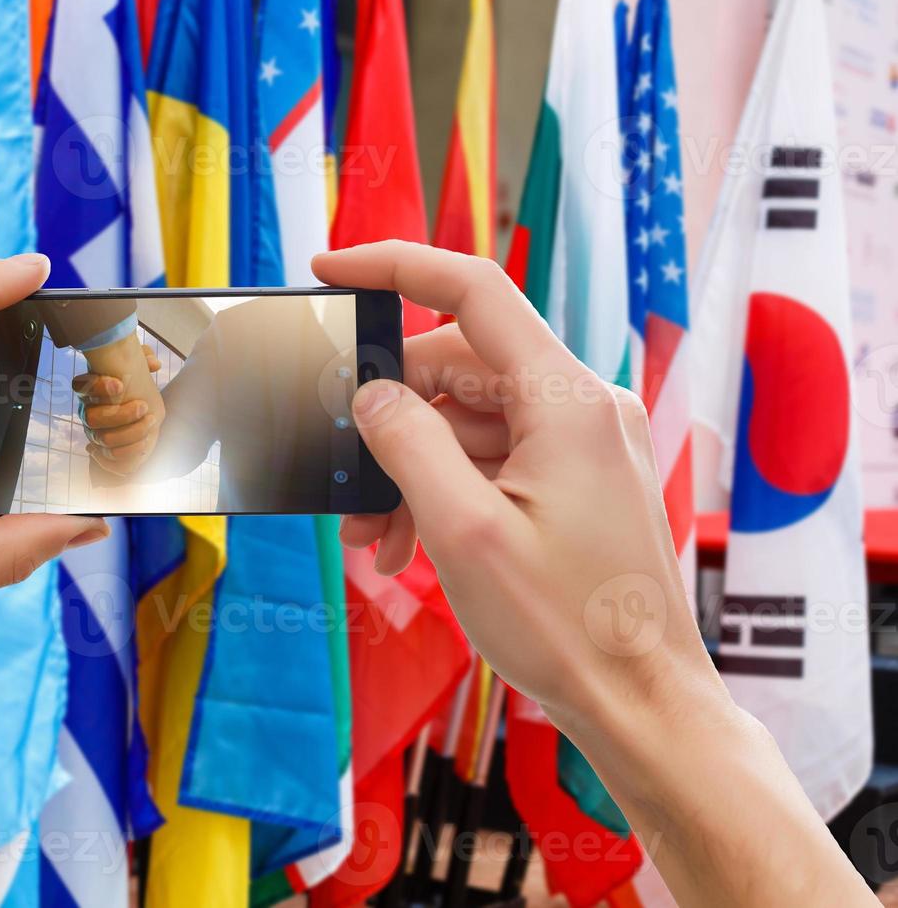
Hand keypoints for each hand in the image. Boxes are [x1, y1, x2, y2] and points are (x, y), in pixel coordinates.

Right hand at [73, 342, 164, 475]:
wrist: (141, 412)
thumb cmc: (136, 385)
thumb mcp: (139, 367)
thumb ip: (143, 357)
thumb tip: (153, 363)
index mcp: (90, 390)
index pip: (80, 386)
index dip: (97, 386)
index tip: (121, 384)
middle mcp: (89, 414)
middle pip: (93, 419)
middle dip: (121, 414)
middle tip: (144, 406)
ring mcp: (95, 435)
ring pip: (105, 440)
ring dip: (131, 433)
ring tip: (151, 421)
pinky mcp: (106, 453)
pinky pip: (110, 461)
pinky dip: (128, 455)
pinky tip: (145, 443)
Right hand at [315, 242, 705, 729]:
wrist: (640, 704)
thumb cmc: (567, 625)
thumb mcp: (463, 531)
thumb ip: (407, 445)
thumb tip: (370, 395)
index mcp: (567, 400)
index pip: (473, 291)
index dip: (394, 266)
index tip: (330, 268)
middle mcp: (582, 408)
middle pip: (459, 365)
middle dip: (388, 412)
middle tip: (338, 470)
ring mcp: (582, 445)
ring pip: (469, 420)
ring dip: (409, 465)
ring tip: (368, 534)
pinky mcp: (576, 482)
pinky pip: (493, 459)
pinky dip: (443, 489)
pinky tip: (403, 542)